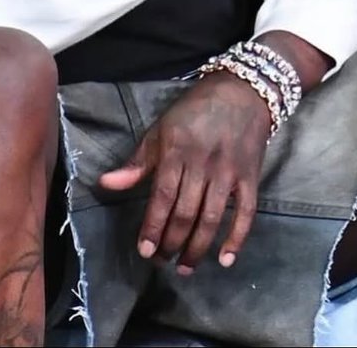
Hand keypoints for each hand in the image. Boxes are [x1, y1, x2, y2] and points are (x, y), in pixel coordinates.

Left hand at [98, 72, 270, 272]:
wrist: (242, 90)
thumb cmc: (195, 110)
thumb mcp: (161, 129)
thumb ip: (137, 162)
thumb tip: (106, 184)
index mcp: (177, 150)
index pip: (163, 197)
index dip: (153, 227)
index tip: (145, 251)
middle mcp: (203, 163)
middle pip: (186, 213)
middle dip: (172, 243)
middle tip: (162, 261)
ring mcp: (229, 170)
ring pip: (212, 218)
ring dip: (197, 248)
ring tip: (185, 267)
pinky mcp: (251, 175)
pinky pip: (246, 211)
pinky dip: (237, 238)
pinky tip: (225, 259)